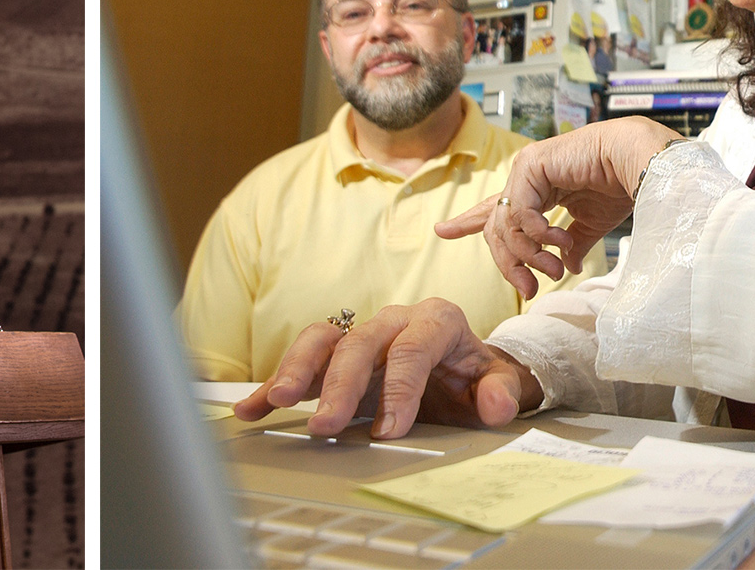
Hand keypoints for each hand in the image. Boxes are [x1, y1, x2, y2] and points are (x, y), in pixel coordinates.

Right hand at [233, 299, 540, 439]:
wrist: (465, 373)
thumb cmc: (477, 379)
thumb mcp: (499, 385)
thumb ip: (501, 393)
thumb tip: (496, 404)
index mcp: (436, 321)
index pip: (413, 350)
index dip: (399, 389)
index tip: (388, 431)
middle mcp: (394, 321)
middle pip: (361, 344)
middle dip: (342, 386)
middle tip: (326, 426)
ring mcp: (361, 336)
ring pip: (324, 340)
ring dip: (298, 369)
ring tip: (279, 400)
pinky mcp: (336, 357)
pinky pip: (302, 361)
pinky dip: (276, 383)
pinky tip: (253, 408)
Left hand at [434, 117, 680, 297]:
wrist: (637, 163)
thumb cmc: (619, 186)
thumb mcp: (589, 225)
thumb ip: (569, 246)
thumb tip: (566, 268)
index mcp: (536, 189)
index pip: (496, 210)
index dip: (468, 221)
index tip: (443, 230)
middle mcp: (526, 178)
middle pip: (496, 228)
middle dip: (510, 264)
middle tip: (528, 289)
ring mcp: (526, 170)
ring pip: (505, 225)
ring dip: (529, 256)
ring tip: (554, 270)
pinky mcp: (531, 166)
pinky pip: (519, 213)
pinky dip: (537, 235)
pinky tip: (560, 242)